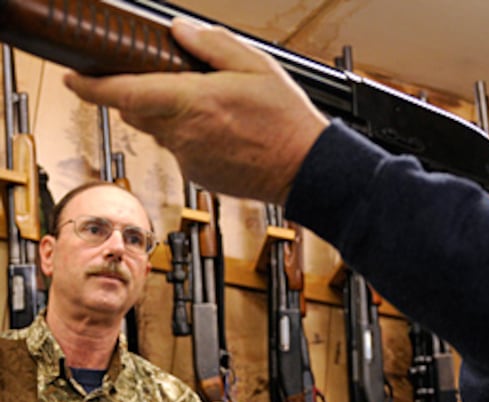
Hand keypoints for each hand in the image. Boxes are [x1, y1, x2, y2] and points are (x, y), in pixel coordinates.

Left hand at [64, 19, 328, 204]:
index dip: (91, 86)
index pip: (124, 93)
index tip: (74, 77)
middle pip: (137, 112)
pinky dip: (191, 138)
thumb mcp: (257, 66)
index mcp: (193, 102)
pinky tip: (224, 133)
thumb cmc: (287, 120)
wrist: (307, 169)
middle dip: (141, 95)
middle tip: (168, 82)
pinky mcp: (200, 177)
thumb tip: (178, 30)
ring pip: (160, 132)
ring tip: (213, 109)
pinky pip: (182, 151)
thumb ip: (212, 44)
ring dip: (171, 116)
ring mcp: (190, 159)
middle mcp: (184, 134)